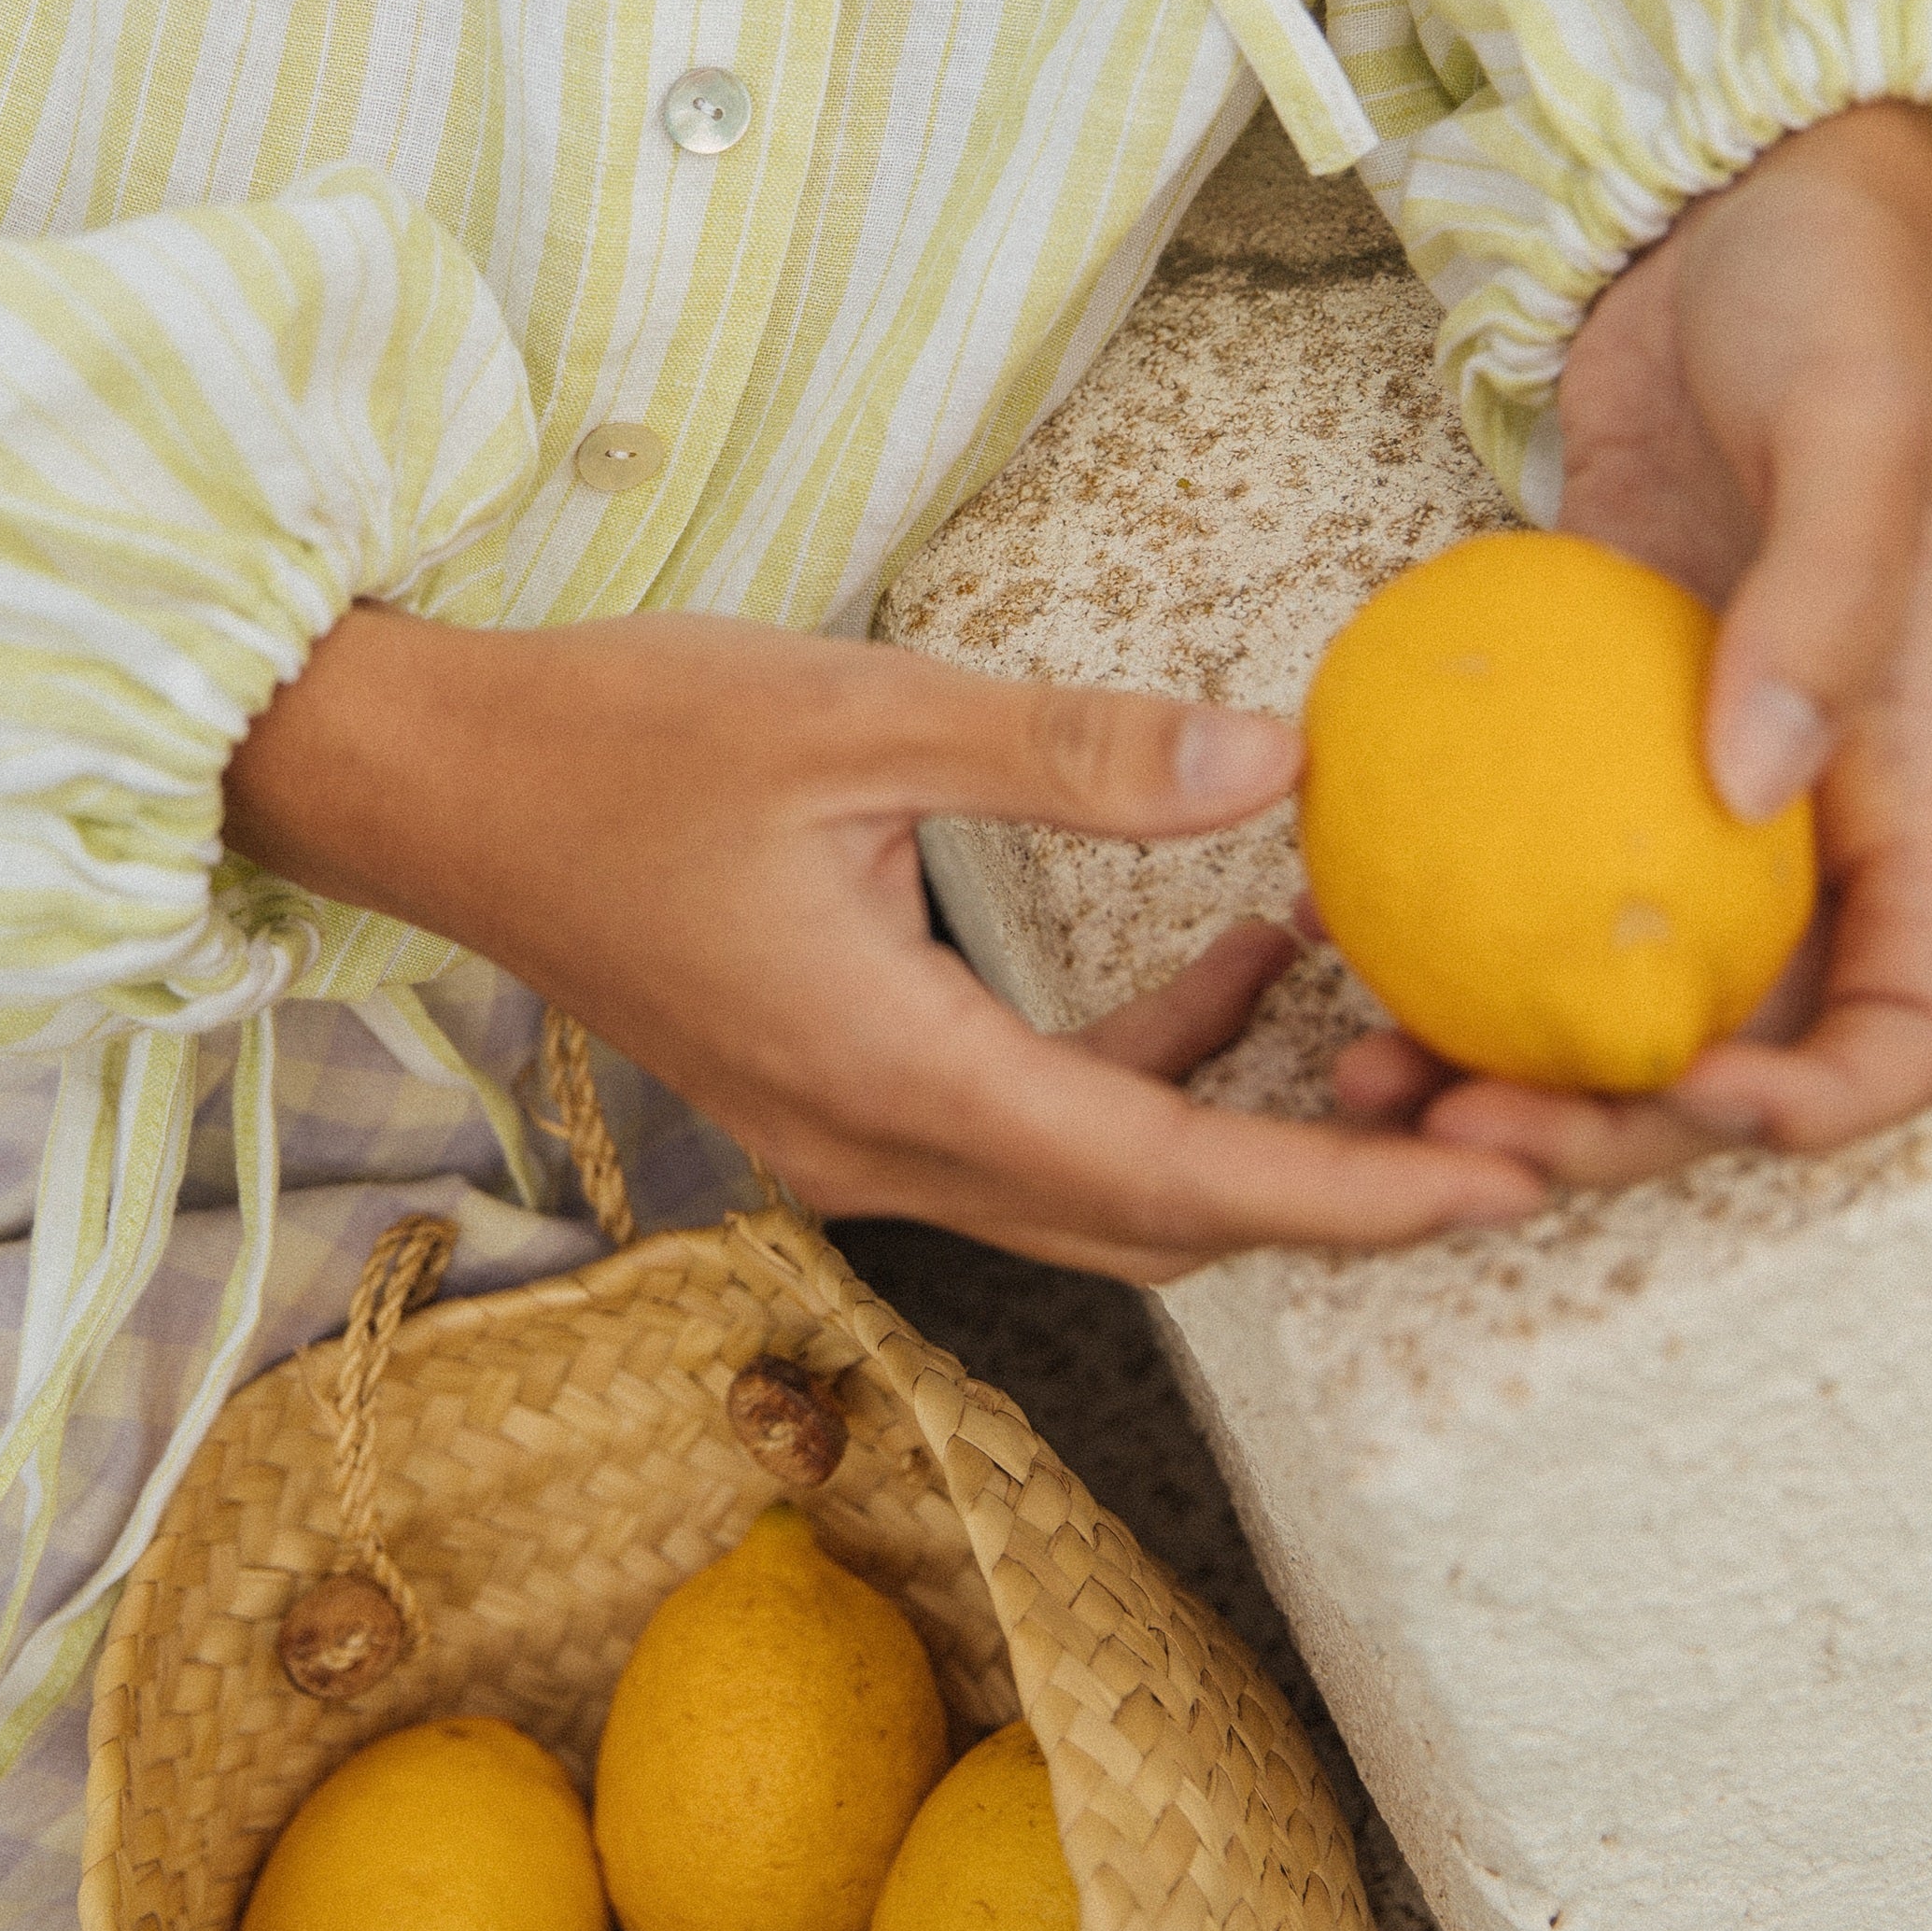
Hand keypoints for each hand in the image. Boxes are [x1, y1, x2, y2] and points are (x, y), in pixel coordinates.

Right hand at [227, 606, 1546, 1280]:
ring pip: (1101, 1186)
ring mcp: (847, 1137)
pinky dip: (1151, 1073)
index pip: (1171, 1176)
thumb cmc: (613, 736)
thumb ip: (1076, 750)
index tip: (1505, 1189)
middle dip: (1338, 1181)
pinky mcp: (836, 1092)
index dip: (1354, 1195)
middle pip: (1159, 1220)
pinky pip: (1035, 1130)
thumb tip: (1278, 760)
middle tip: (1498, 1103)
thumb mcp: (857, 710)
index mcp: (890, 1072)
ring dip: (1248, 1121)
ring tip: (1386, 1011)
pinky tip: (1235, 962)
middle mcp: (874, 1148)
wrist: (426, 788)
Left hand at [1334, 100, 1931, 1187]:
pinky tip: (1316, 934)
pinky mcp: (1578, 730)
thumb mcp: (1854, 431)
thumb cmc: (1830, 300)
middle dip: (1607, 1129)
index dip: (1812, 1106)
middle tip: (1454, 1134)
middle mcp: (1806, 817)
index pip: (1903, 1021)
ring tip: (1364, 1079)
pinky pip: (1513, 869)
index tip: (1681, 1100)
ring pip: (1602, 986)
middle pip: (1726, 1050)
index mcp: (1910, 784)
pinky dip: (1434, 926)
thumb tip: (1752, 785)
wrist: (1728, 209)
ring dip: (1498, 1065)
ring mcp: (1684, 780)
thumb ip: (1823, 604)